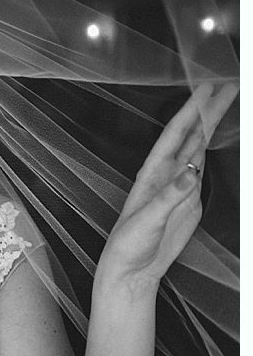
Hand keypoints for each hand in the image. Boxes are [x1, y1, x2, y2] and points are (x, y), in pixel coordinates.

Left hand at [96, 82, 237, 295]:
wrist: (132, 270)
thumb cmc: (128, 244)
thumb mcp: (147, 221)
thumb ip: (169, 197)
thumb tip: (191, 172)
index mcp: (151, 174)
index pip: (175, 135)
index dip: (191, 111)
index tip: (207, 89)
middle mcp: (165, 174)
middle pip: (191, 134)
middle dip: (207, 109)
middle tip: (227, 85)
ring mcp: (178, 185)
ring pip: (198, 146)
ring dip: (211, 124)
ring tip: (226, 101)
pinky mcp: (188, 199)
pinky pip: (202, 167)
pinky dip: (210, 148)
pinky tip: (214, 136)